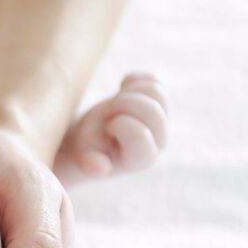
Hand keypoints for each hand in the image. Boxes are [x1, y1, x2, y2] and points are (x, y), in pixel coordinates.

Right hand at [54, 73, 168, 180]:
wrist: (91, 139)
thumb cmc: (88, 150)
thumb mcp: (84, 157)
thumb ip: (90, 164)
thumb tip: (99, 168)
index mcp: (143, 158)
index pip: (141, 133)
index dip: (118, 124)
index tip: (106, 129)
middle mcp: (160, 140)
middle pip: (151, 109)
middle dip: (122, 105)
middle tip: (107, 114)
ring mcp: (163, 119)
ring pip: (154, 90)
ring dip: (127, 93)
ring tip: (113, 105)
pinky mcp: (159, 101)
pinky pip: (152, 79)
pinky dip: (133, 80)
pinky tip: (120, 90)